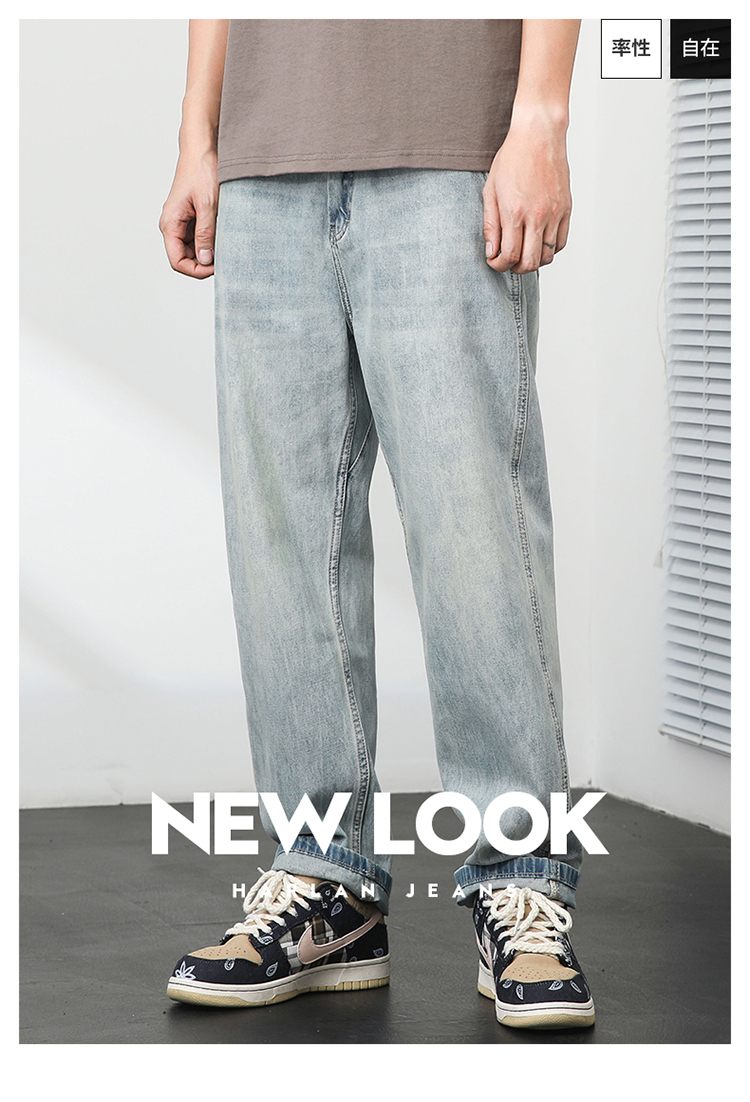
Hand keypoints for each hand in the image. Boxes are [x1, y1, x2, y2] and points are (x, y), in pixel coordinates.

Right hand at [159, 149, 217, 278]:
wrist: (202, 148)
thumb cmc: (201, 170)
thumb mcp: (207, 205)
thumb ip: (206, 234)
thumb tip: (205, 259)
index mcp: (170, 224)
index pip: (177, 262)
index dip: (196, 270)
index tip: (216, 267)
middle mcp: (173, 225)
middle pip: (186, 258)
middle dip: (204, 263)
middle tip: (226, 258)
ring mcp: (182, 222)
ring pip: (194, 249)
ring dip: (209, 251)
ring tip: (226, 243)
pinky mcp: (191, 217)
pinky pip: (199, 237)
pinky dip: (211, 240)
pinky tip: (223, 233)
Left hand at [482, 119, 571, 273]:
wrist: (539, 134)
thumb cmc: (512, 158)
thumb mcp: (490, 191)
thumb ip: (490, 224)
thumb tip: (491, 251)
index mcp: (514, 212)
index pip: (509, 256)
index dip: (499, 265)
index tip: (494, 260)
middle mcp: (537, 216)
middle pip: (530, 263)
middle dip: (515, 268)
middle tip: (508, 260)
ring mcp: (554, 213)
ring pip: (546, 257)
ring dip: (533, 260)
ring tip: (523, 249)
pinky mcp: (566, 209)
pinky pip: (560, 243)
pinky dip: (549, 249)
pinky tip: (538, 241)